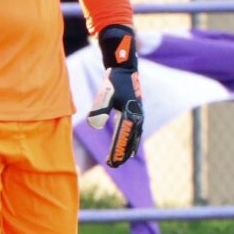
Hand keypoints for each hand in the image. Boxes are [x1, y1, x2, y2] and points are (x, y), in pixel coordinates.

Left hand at [85, 24, 144, 166]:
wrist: (125, 67)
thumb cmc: (114, 80)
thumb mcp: (106, 94)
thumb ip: (101, 110)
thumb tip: (95, 125)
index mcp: (130, 114)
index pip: (122, 138)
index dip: (116, 151)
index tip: (110, 163)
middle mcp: (137, 117)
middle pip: (129, 140)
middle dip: (121, 154)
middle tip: (113, 166)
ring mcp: (138, 114)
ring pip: (134, 137)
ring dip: (126, 149)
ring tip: (120, 161)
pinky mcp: (136, 112)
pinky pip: (135, 131)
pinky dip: (132, 141)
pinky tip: (129, 149)